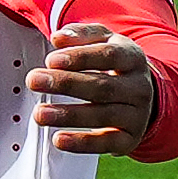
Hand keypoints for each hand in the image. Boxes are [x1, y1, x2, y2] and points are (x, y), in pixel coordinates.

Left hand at [24, 25, 163, 151]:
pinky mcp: (129, 139)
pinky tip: (58, 139)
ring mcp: (137, 115)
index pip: (108, 56)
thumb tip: (58, 38)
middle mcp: (139, 87)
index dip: (79, 57)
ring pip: (103, 115)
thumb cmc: (114, 64)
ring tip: (39, 114)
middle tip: (34, 81)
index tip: (50, 60)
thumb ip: (81, 35)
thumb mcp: (104, 41)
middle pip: (102, 86)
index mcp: (132, 58)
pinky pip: (106, 144)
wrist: (143, 94)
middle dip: (65, 84)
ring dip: (68, 115)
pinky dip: (82, 143)